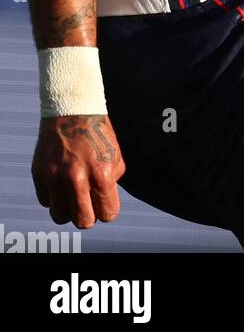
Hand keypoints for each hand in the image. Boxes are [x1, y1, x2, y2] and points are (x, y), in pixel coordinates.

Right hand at [31, 114, 124, 228]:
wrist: (72, 110)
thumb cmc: (98, 133)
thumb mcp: (115, 154)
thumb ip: (112, 181)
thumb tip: (104, 203)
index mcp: (102, 172)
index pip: (107, 213)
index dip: (108, 210)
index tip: (105, 203)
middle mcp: (77, 177)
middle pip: (83, 221)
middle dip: (88, 215)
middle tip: (88, 204)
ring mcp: (55, 176)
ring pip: (60, 216)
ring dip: (68, 209)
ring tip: (73, 195)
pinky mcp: (39, 173)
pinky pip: (46, 201)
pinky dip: (54, 196)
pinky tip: (60, 181)